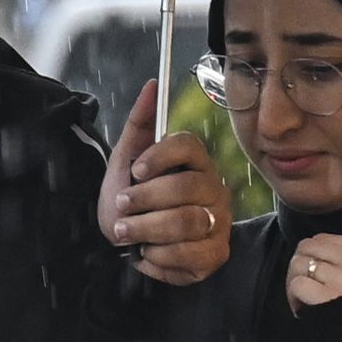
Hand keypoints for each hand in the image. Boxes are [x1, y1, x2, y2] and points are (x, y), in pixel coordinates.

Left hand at [98, 97, 234, 284]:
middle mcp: (214, 187)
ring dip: (145, 229)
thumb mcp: (125, 160)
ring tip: (125, 232)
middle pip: (185, 189)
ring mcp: (219, 221)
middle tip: (121, 207)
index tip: (134, 172)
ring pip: (186, 223)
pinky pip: (189, 255)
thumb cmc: (130, 198)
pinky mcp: (216, 253)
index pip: (188, 146)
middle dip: (143, 200)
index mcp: (194, 161)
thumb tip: (152, 84)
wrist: (127, 244)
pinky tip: (146, 252)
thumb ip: (139, 123)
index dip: (159, 157)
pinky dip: (158, 257)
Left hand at [284, 234, 341, 309]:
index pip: (323, 238)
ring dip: (293, 283)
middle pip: (307, 247)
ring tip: (303, 299)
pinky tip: (302, 306)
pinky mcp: (328, 297)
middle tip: (303, 286)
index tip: (314, 274)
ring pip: (298, 264)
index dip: (310, 255)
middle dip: (299, 265)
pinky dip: (293, 296)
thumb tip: (311, 247)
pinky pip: (297, 284)